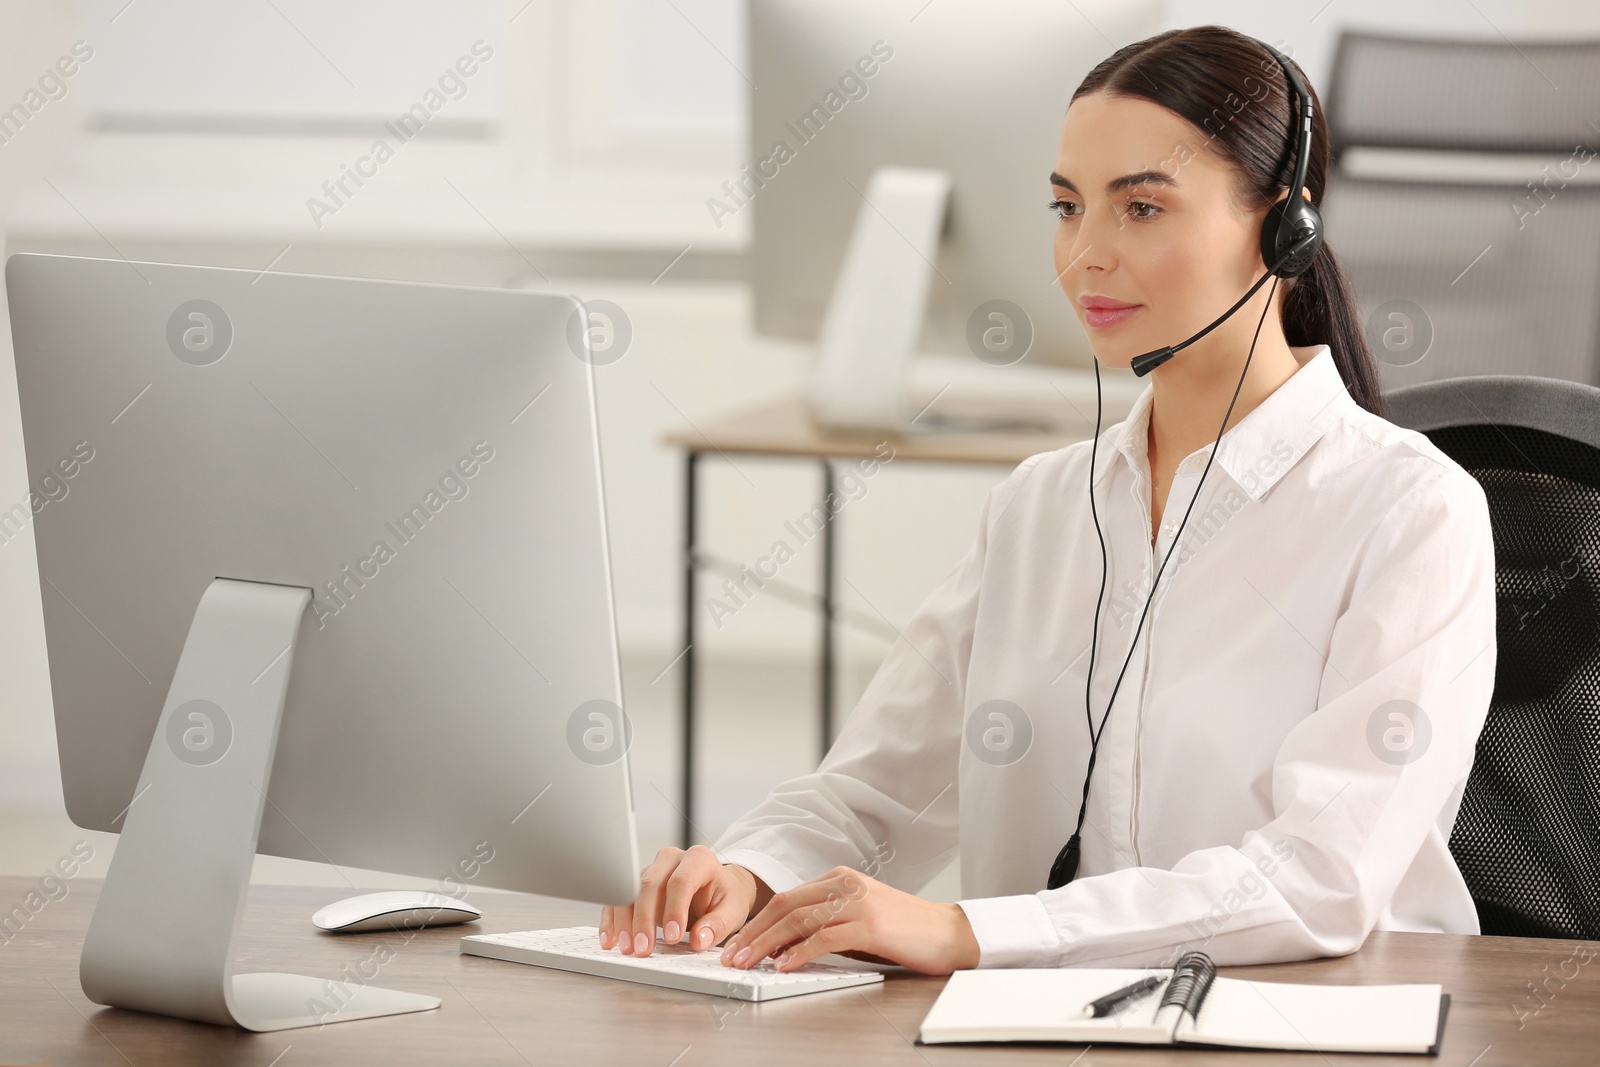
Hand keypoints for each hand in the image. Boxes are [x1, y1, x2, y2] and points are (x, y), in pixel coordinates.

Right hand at [598, 845, 773, 957]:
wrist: (717, 890)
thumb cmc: (725, 897)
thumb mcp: (733, 911)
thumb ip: (718, 924)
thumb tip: (700, 939)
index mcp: (699, 859)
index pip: (681, 881)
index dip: (675, 910)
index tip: (673, 938)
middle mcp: (672, 859)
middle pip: (650, 884)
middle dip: (644, 919)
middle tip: (643, 948)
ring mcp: (652, 869)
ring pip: (630, 890)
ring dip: (625, 921)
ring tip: (627, 948)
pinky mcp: (636, 883)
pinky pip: (618, 898)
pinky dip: (613, 919)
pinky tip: (611, 939)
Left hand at [717, 866, 980, 975]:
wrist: (950, 932)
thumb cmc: (904, 931)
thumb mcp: (857, 919)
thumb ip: (824, 924)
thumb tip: (782, 947)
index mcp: (839, 879)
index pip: (786, 898)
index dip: (756, 922)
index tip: (737, 943)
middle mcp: (845, 884)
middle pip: (785, 905)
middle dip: (753, 932)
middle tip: (732, 955)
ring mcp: (858, 902)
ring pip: (799, 919)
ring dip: (767, 943)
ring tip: (748, 962)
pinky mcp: (870, 924)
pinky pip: (825, 937)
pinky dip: (800, 951)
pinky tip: (784, 964)